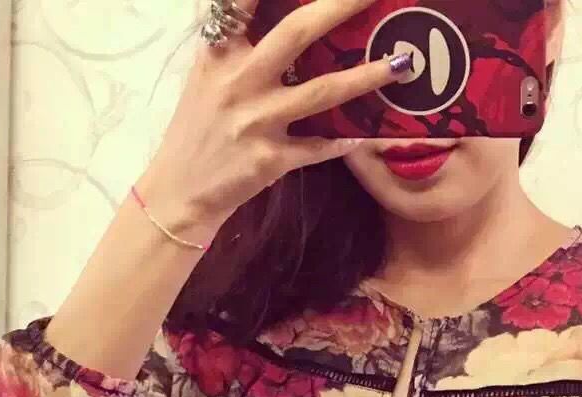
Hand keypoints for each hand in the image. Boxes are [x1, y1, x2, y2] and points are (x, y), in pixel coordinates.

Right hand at [137, 0, 412, 237]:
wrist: (180, 191)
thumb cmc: (197, 129)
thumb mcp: (205, 75)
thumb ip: (233, 42)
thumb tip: (263, 13)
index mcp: (220, 54)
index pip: (242, 3)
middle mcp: (239, 81)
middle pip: (296, 33)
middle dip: (339, 6)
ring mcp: (258, 121)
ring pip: (322, 92)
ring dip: (366, 76)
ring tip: (401, 63)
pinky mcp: (272, 160)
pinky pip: (320, 147)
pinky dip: (347, 141)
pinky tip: (371, 133)